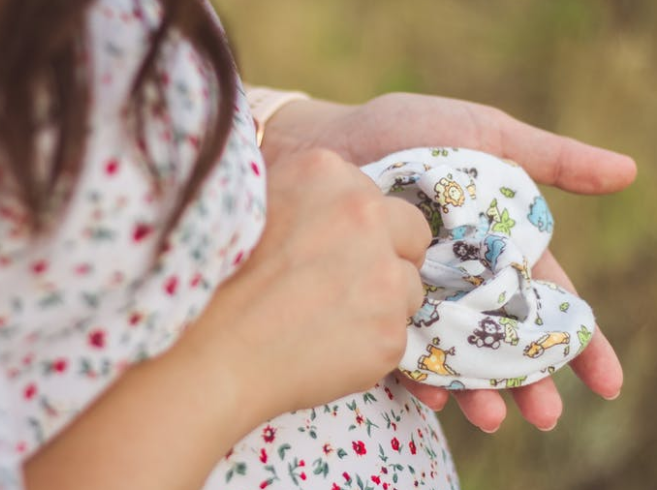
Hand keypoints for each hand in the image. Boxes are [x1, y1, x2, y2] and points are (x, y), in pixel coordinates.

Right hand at [205, 149, 430, 413]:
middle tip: (352, 282)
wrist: (207, 353)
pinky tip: (330, 348)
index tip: (333, 249)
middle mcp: (364, 214)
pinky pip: (397, 334)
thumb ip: (303, 193)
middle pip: (412, 232)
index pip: (375, 198)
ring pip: (410, 287)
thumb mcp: (253, 202)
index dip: (358, 228)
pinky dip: (372, 342)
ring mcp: (383, 274)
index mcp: (327, 174)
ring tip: (333, 319)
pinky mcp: (390, 331)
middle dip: (391, 255)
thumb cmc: (217, 279)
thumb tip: (327, 196)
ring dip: (383, 302)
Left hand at [260, 92, 635, 430]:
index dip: (581, 343)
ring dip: (478, 390)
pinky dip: (419, 374)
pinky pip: (403, 348)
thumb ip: (553, 158)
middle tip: (546, 416)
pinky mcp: (379, 302)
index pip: (549, 303)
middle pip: (507, 342)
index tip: (605, 383)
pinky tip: (432, 394)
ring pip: (460, 356)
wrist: (334, 142)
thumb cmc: (411, 132)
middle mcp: (465, 280)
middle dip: (530, 381)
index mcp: (500, 249)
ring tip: (490, 418)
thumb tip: (630, 173)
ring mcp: (423, 295)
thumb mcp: (488, 136)